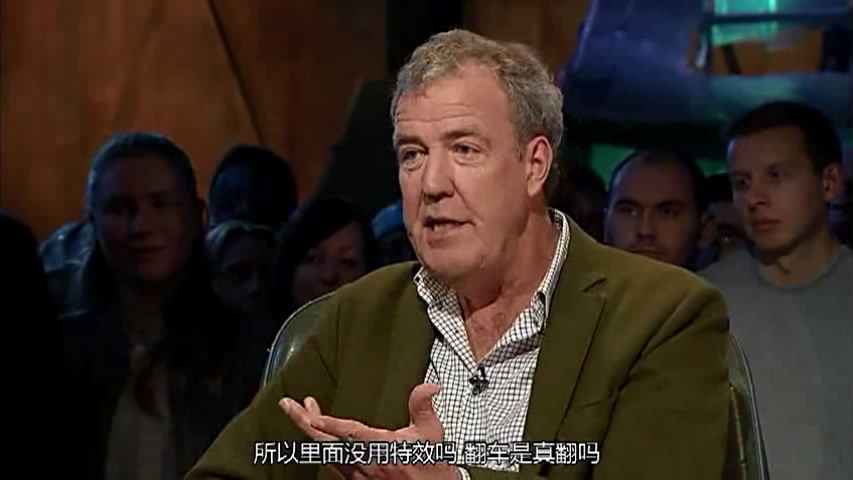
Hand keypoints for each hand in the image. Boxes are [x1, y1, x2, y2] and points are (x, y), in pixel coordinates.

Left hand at [280, 383, 457, 478]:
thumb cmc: (430, 467)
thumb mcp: (431, 433)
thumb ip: (422, 406)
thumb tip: (428, 386)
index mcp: (379, 447)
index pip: (347, 432)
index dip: (328, 422)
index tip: (309, 411)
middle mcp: (363, 462)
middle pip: (324, 442)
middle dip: (304, 422)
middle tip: (288, 405)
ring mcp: (357, 474)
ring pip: (325, 453)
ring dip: (311, 433)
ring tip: (302, 414)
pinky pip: (332, 465)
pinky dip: (322, 449)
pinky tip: (320, 440)